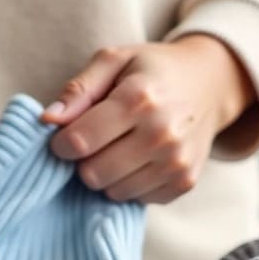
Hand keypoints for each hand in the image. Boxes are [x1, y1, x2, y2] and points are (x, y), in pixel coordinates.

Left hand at [40, 35, 255, 203]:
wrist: (210, 83)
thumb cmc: (152, 70)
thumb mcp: (114, 60)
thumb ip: (77, 89)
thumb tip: (48, 120)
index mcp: (139, 99)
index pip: (79, 141)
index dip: (60, 142)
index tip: (64, 135)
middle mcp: (162, 134)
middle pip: (92, 174)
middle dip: (84, 160)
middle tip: (95, 141)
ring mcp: (177, 162)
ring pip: (112, 192)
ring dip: (107, 174)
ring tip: (119, 146)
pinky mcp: (184, 182)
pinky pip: (136, 199)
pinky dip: (130, 183)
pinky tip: (139, 158)